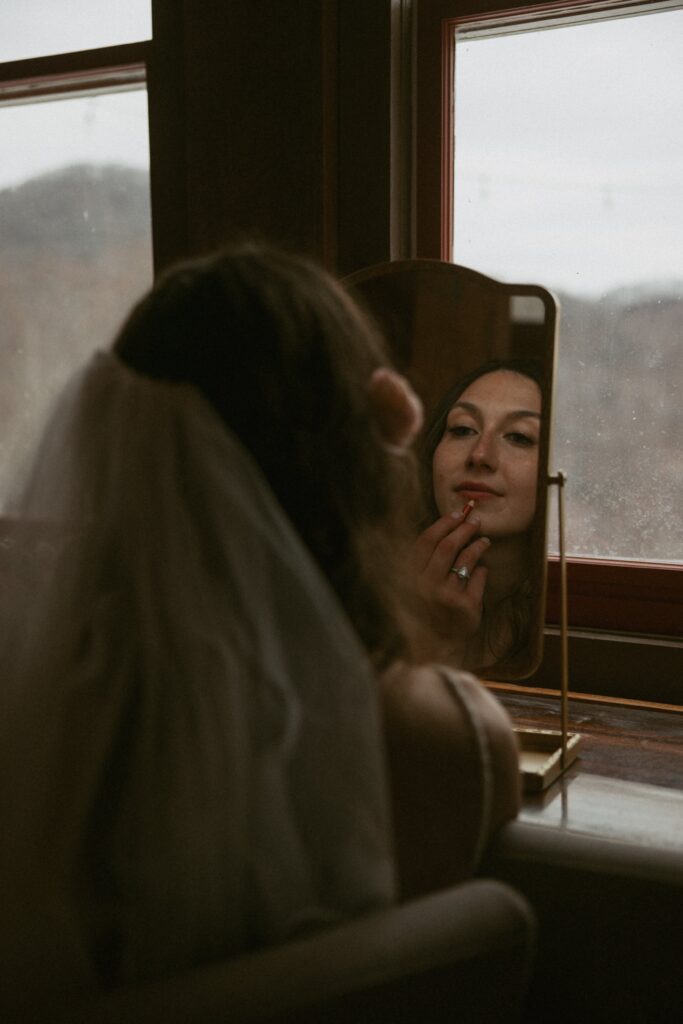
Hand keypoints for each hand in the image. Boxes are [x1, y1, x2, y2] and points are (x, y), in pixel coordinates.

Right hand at [413, 510, 489, 661]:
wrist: (435, 645)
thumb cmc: (427, 609)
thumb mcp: (417, 584)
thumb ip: (425, 561)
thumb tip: (448, 525)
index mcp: (411, 577)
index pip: (426, 541)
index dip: (444, 523)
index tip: (458, 513)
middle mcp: (426, 586)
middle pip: (447, 546)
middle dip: (464, 528)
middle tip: (475, 521)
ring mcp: (447, 597)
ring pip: (467, 559)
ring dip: (478, 545)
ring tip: (484, 541)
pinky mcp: (467, 608)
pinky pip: (479, 577)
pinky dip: (482, 570)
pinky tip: (482, 569)